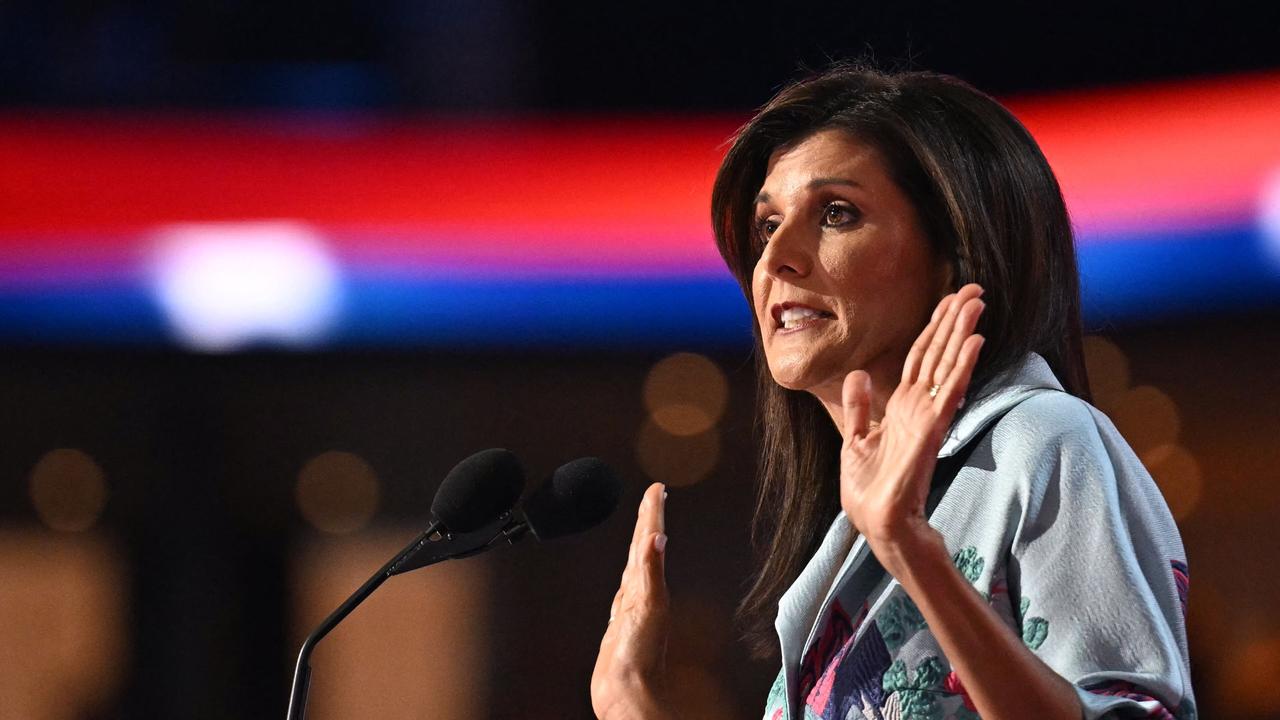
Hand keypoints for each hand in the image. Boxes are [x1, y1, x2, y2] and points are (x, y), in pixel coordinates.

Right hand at [591, 482, 673, 719]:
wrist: (627, 692)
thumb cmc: (640, 658)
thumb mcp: (648, 608)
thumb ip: (652, 572)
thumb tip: (658, 537)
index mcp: (648, 586)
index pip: (650, 540)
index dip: (652, 513)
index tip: (657, 489)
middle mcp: (641, 593)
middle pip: (644, 547)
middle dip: (648, 519)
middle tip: (654, 494)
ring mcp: (631, 608)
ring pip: (636, 565)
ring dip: (640, 541)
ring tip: (644, 522)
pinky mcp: (621, 623)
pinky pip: (626, 588)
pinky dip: (629, 574)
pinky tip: (631, 572)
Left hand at [839, 283, 985, 568]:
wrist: (877, 523)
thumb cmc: (870, 489)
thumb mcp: (855, 440)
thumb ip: (859, 408)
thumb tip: (857, 374)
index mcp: (902, 407)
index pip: (921, 357)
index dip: (934, 328)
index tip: (950, 298)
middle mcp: (919, 407)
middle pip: (938, 353)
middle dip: (954, 320)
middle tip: (974, 288)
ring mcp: (927, 417)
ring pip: (947, 365)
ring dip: (962, 333)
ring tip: (977, 302)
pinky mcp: (930, 431)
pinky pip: (948, 392)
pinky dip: (960, 365)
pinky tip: (974, 342)